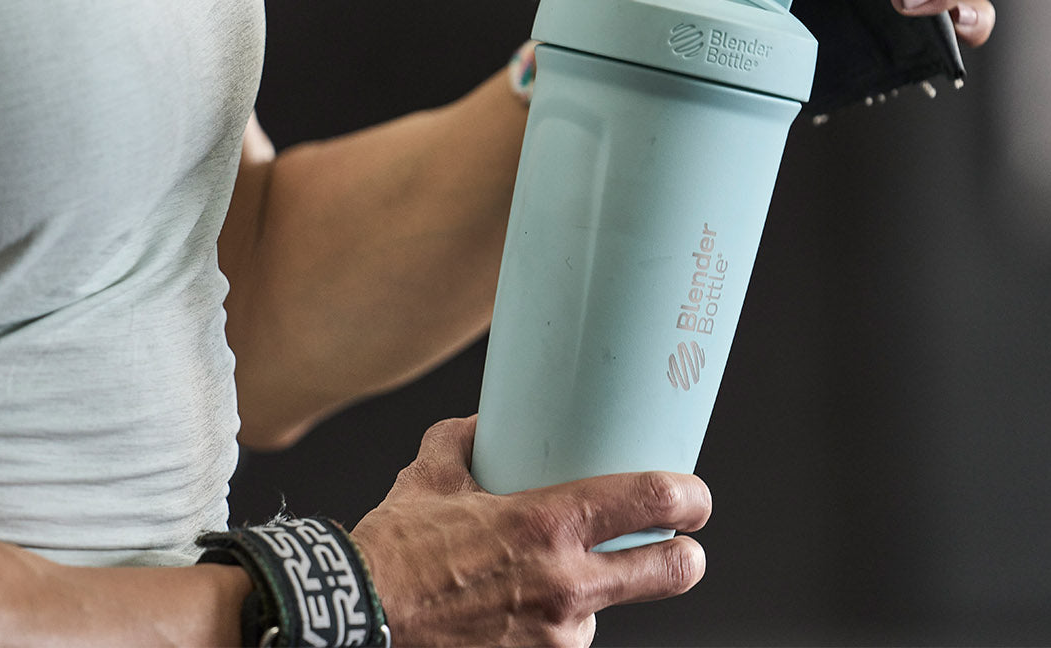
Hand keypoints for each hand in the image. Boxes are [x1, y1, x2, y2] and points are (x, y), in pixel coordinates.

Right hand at [350, 417, 709, 647]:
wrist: (356, 621)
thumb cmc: (392, 552)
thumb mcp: (429, 479)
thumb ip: (466, 441)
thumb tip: (486, 423)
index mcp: (550, 523)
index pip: (654, 502)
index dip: (690, 497)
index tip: (694, 496)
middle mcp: (566, 584)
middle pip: (671, 572)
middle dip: (685, 558)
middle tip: (677, 547)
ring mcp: (556, 637)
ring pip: (605, 611)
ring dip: (590, 598)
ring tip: (540, 585)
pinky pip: (564, 642)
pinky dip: (551, 629)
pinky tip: (514, 615)